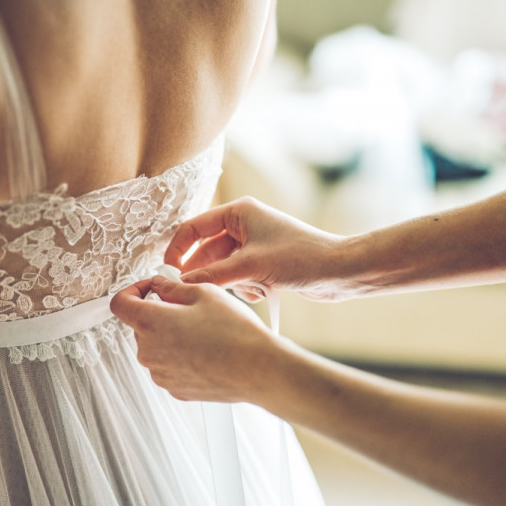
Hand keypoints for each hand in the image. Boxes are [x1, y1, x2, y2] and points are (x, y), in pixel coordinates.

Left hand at [110, 276, 275, 401]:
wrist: (258, 370)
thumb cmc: (234, 332)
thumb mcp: (204, 293)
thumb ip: (173, 287)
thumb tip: (159, 286)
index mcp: (150, 323)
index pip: (120, 303)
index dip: (134, 290)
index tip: (152, 288)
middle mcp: (149, 352)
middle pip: (141, 325)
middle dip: (159, 312)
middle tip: (190, 306)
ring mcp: (161, 374)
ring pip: (157, 346)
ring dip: (171, 335)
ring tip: (205, 330)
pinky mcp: (176, 389)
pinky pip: (170, 366)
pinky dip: (182, 356)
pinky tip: (208, 350)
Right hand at [165, 197, 347, 301]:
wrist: (339, 271)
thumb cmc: (300, 257)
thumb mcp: (250, 267)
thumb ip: (211, 276)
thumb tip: (179, 285)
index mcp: (238, 212)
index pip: (193, 228)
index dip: (177, 250)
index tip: (166, 274)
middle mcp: (244, 225)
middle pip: (206, 252)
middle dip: (207, 273)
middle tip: (195, 294)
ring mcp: (254, 246)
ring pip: (222, 269)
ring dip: (230, 283)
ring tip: (249, 289)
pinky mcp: (264, 264)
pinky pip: (239, 278)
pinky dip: (245, 288)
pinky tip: (262, 294)